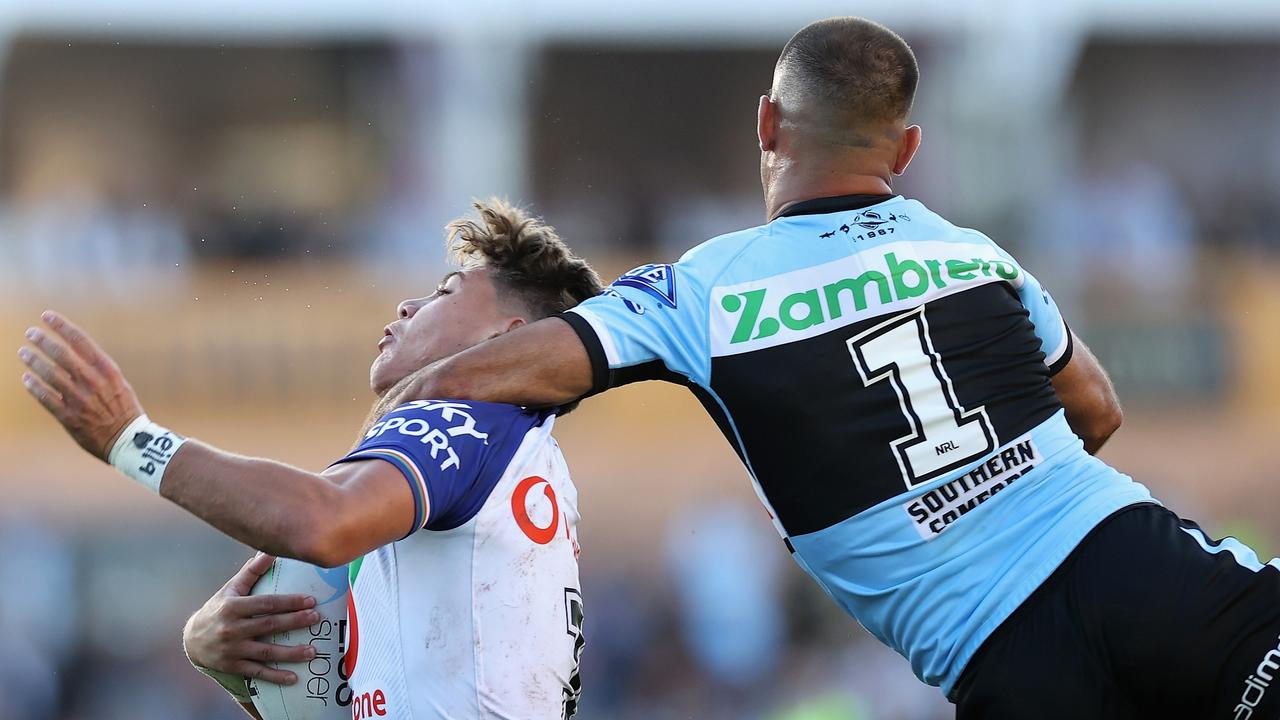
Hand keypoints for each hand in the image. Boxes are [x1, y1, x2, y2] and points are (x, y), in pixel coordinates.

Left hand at [18, 311, 143, 459]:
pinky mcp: (69, 417)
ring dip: (34, 360)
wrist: (129, 440)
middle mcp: (93, 381)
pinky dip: (34, 387)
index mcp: (107, 370)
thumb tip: (74, 355)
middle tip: (31, 333)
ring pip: (50, 373)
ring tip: (23, 352)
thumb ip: (97, 370)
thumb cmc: (124, 410)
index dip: (61, 326)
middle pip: (62, 354)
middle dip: (43, 340)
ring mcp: (80, 399)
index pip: (80, 340)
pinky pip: (46, 398)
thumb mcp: (118, 384)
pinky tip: (26, 378)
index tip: (46, 316)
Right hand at [183, 553, 318, 684]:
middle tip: (317, 618)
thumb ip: (251, 571)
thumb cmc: (218, 609)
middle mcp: (232, 629)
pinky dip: (275, 676)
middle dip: (295, 622)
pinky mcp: (233, 666)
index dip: (289, 602)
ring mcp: (233, 650)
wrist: (192, 640)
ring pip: (266, 652)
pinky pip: (257, 672)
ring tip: (312, 651)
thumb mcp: (231, 589)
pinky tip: (293, 678)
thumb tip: (270, 550)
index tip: (310, 600)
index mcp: (233, 607)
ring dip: (291, 653)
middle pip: (269, 625)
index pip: (266, 603)